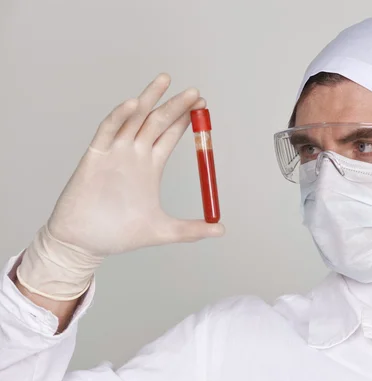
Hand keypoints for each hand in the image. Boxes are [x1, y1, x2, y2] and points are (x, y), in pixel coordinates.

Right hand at [17, 73, 223, 300]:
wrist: (85, 244)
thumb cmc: (118, 235)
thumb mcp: (163, 231)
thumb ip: (192, 230)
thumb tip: (221, 229)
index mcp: (150, 166)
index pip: (170, 134)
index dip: (185, 119)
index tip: (202, 105)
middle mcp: (134, 155)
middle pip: (157, 121)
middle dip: (175, 105)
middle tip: (194, 91)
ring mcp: (115, 153)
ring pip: (134, 118)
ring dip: (148, 99)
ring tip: (165, 80)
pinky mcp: (95, 157)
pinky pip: (108, 131)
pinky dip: (119, 116)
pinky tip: (134, 104)